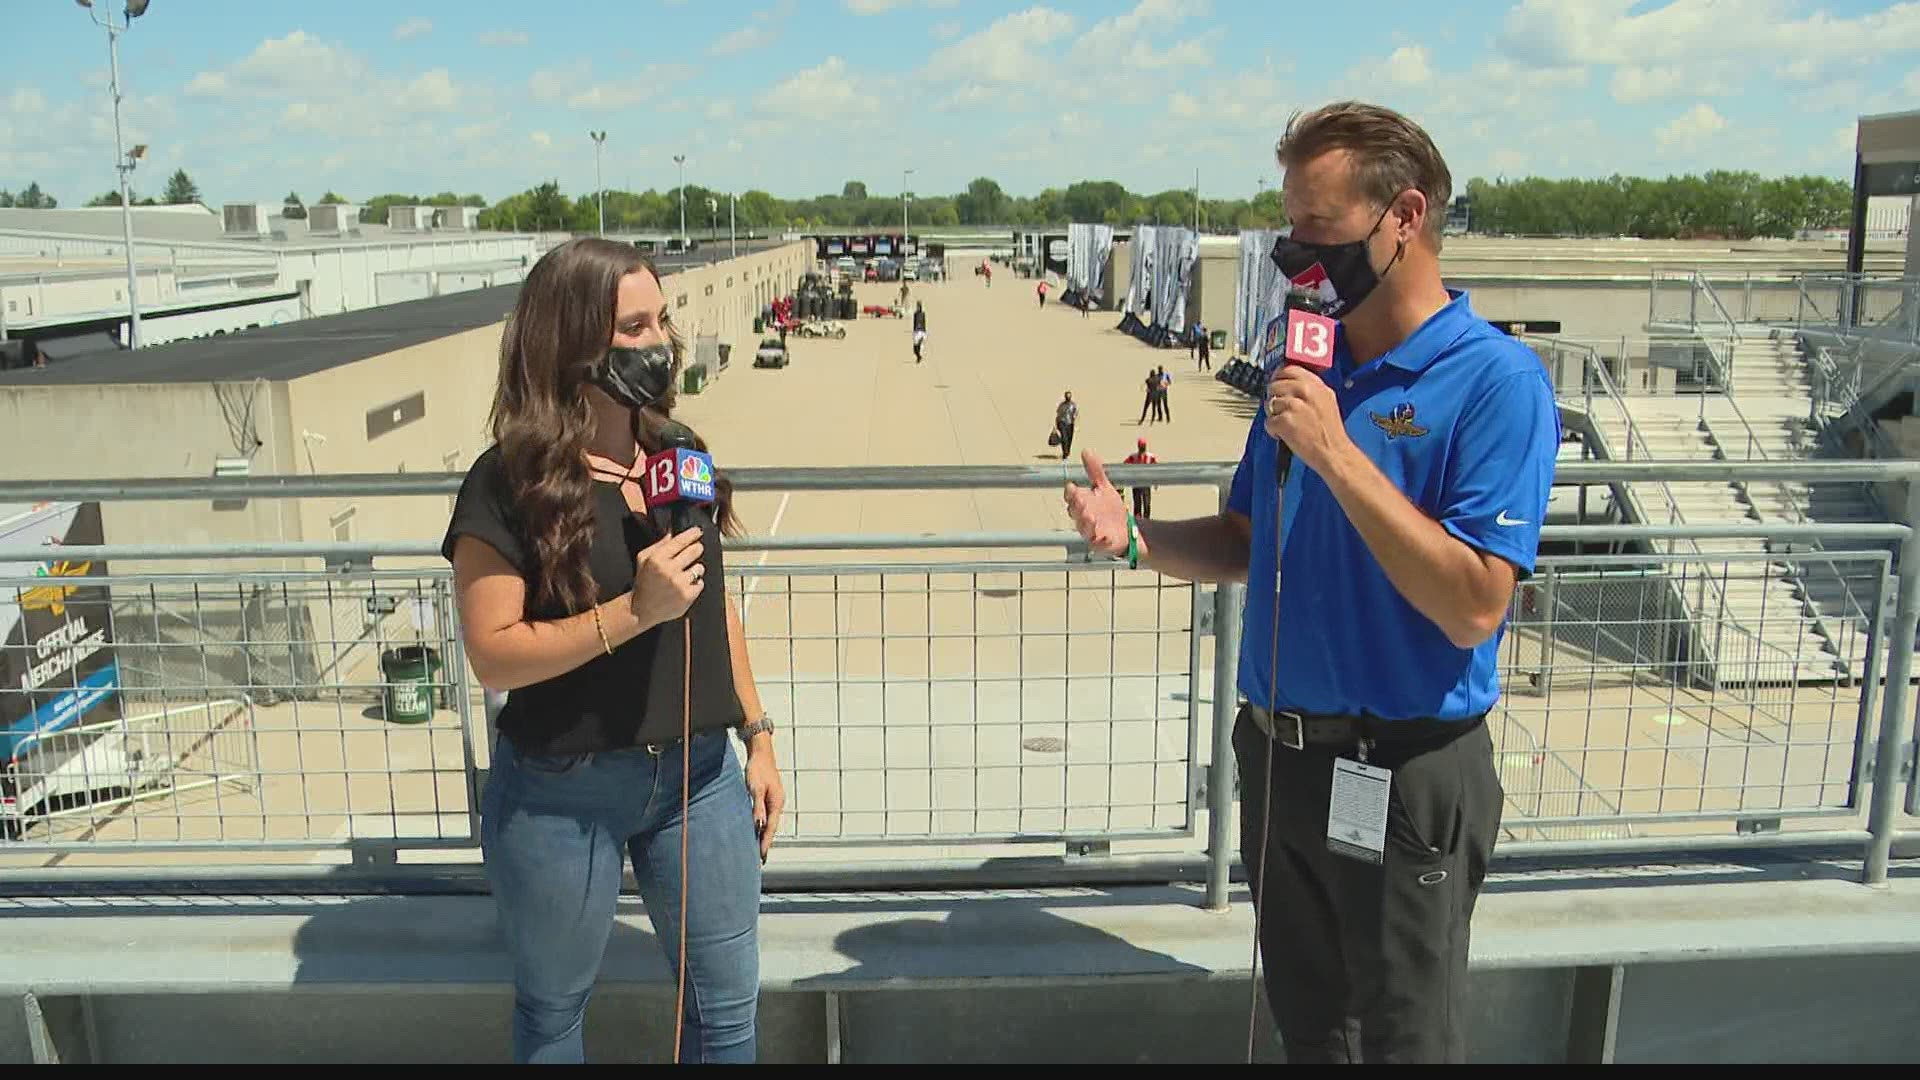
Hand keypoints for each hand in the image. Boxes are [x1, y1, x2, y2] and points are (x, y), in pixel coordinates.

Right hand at [630, 527, 705, 629]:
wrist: (641, 609)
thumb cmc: (643, 582)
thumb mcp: (643, 559)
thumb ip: (659, 544)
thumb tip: (673, 531)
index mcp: (657, 559)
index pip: (680, 540)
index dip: (692, 534)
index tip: (698, 531)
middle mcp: (669, 570)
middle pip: (695, 550)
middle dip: (696, 549)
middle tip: (694, 551)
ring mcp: (680, 584)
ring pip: (700, 567)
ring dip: (695, 569)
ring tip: (683, 575)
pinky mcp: (687, 596)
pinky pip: (700, 583)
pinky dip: (695, 584)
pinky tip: (684, 586)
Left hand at [744, 739, 784, 860]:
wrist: (761, 753)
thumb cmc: (757, 769)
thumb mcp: (756, 788)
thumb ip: (758, 807)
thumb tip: (759, 825)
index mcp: (777, 803)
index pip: (771, 828)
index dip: (766, 843)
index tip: (762, 856)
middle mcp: (778, 803)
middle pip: (772, 827)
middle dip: (766, 843)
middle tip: (762, 860)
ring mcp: (775, 800)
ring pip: (770, 822)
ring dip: (765, 835)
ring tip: (759, 849)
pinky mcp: (769, 797)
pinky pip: (767, 816)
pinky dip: (763, 825)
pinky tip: (758, 830)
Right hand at [1063, 450, 1130, 556]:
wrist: (1126, 529)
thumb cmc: (1111, 509)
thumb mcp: (1104, 487)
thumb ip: (1094, 470)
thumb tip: (1086, 451)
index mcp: (1082, 504)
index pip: (1071, 497)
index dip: (1071, 493)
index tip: (1072, 487)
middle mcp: (1083, 518)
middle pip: (1076, 512)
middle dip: (1078, 507)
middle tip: (1082, 500)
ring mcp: (1091, 531)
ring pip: (1084, 528)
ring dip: (1086, 523)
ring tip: (1091, 517)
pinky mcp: (1101, 543)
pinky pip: (1099, 543)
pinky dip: (1101, 541)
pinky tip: (1104, 536)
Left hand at [1265, 365, 1350, 474]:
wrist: (1333, 452)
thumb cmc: (1330, 432)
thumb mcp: (1326, 401)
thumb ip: (1310, 389)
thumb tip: (1289, 382)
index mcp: (1316, 385)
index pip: (1289, 369)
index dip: (1279, 376)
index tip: (1277, 382)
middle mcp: (1305, 391)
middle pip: (1275, 384)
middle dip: (1274, 397)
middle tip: (1281, 410)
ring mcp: (1294, 406)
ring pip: (1270, 403)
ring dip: (1274, 415)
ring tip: (1287, 425)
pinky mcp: (1285, 422)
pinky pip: (1268, 422)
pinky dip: (1273, 431)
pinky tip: (1285, 435)